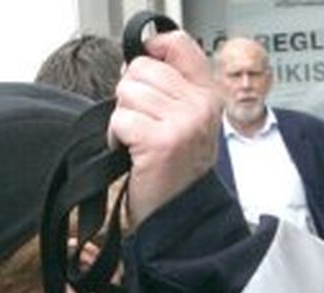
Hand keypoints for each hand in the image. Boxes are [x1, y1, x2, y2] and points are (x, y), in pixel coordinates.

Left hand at [108, 29, 220, 228]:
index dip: (151, 53)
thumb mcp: (184, 123)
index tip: (139, 75)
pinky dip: (115, 137)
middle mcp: (201, 104)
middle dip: (129, 97)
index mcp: (208, 94)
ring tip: (135, 142)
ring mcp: (183, 122)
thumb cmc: (174, 172)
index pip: (179, 45)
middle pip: (141, 69)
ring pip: (127, 93)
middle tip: (138, 126)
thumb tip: (130, 65)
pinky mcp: (161, 141)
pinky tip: (128, 154)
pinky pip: (120, 119)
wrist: (180, 217)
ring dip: (121, 119)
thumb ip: (168, 90)